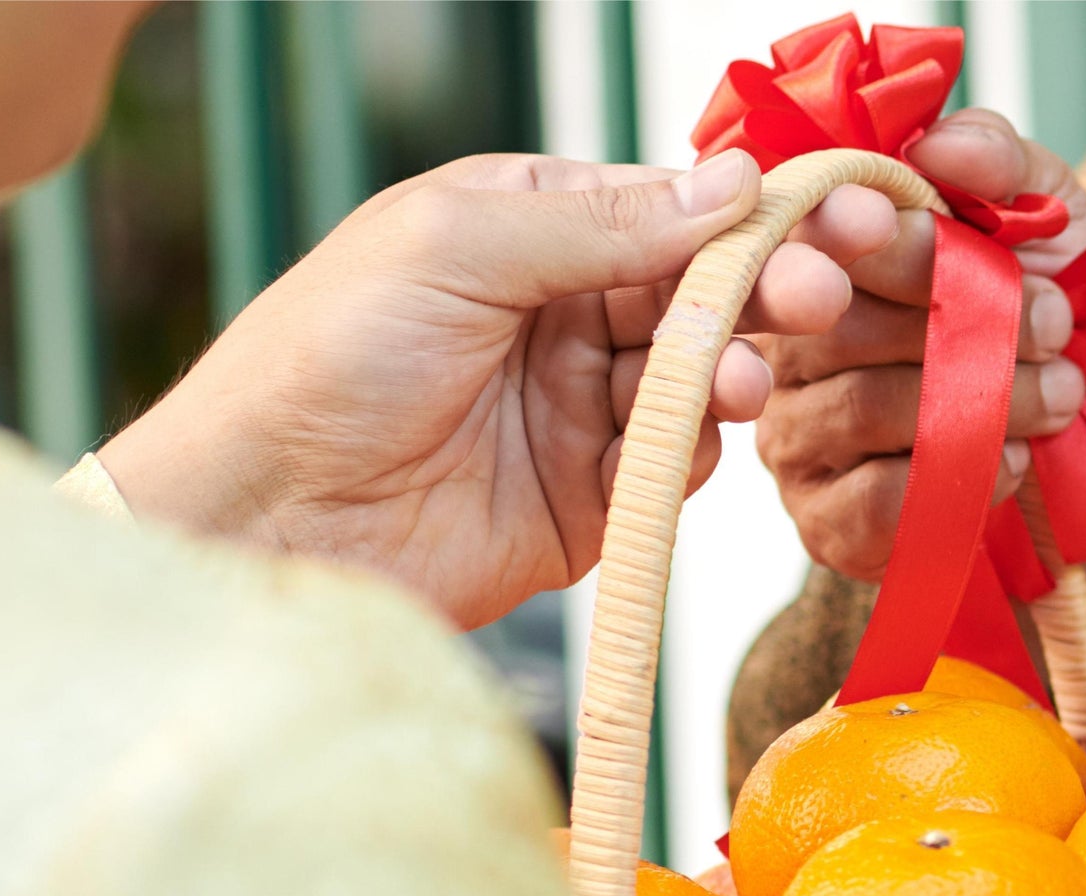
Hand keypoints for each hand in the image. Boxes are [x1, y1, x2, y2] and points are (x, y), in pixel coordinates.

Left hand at [100, 150, 899, 627]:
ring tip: (737, 381)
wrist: (268, 522)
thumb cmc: (323, 362)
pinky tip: (691, 439)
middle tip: (809, 299)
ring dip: (730, 373)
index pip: (665, 210)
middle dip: (759, 293)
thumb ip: (598, 222)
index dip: (745, 218)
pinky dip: (692, 452)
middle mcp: (559, 313)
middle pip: (697, 294)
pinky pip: (670, 468)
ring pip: (696, 380)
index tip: (816, 224)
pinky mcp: (586, 503)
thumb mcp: (456, 246)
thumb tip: (728, 184)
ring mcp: (576, 410)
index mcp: (525, 227)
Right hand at [754, 110, 1085, 580]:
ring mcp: (797, 438)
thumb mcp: (1049, 221)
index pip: (812, 237)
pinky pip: (875, 500)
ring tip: (1061, 395)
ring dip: (984, 400)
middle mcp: (787, 344)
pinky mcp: (826, 522)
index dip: (869, 235)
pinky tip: (1014, 462)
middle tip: (1056, 326)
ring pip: (867, 406)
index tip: (953, 237)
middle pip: (840, 322)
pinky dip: (959, 477)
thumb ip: (1001, 164)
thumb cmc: (1053, 319)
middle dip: (966, 321)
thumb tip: (945, 145)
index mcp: (822, 258)